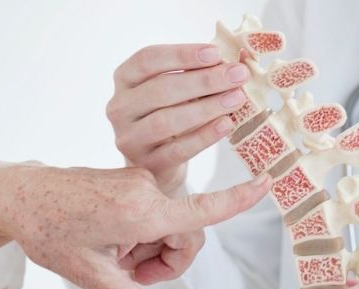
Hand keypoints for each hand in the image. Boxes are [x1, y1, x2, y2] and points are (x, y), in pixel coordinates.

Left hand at [0, 161, 269, 288]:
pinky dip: (141, 233)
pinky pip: (154, 212)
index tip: (267, 183)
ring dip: (150, 248)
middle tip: (131, 275)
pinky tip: (111, 241)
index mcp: (141, 211)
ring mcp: (139, 182)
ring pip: (169, 224)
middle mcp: (146, 190)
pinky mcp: (131, 180)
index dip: (238, 199)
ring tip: (113, 257)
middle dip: (167, 260)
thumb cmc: (48, 228)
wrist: (19, 194)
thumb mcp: (87, 272)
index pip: (201, 209)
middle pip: (187, 232)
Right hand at [106, 43, 249, 195]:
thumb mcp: (179, 89)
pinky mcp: (145, 164)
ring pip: (166, 120)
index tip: (216, 53)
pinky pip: (177, 149)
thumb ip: (201, 71)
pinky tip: (226, 124)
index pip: (148, 59)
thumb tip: (237, 58)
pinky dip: (204, 136)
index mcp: (125, 78)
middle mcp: (120, 107)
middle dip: (204, 80)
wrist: (157, 162)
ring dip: (206, 107)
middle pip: (160, 89)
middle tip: (238, 75)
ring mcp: (129, 138)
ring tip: (237, 98)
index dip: (182, 55)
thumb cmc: (171, 114)